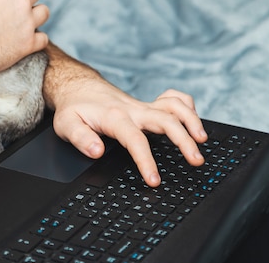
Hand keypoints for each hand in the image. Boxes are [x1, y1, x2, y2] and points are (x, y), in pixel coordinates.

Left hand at [53, 82, 206, 186]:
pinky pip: (172, 99)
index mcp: (114, 117)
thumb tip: (97, 151)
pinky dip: (187, 106)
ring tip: (203, 141)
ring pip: (174, 108)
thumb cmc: (73, 108)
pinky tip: (193, 121)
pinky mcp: (148, 106)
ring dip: (192, 121)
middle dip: (183, 140)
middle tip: (196, 160)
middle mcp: (133, 110)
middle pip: (165, 120)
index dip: (146, 161)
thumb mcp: (65, 125)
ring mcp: (143, 107)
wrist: (77, 88)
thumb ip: (80, 138)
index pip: (135, 140)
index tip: (154, 180)